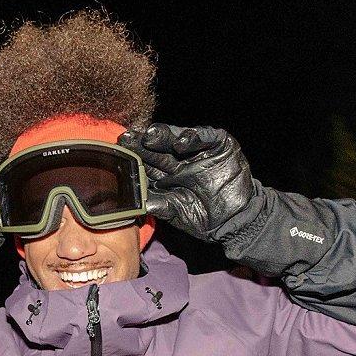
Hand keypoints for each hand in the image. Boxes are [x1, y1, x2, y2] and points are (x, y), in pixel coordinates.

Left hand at [119, 123, 254, 242]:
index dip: (134, 158)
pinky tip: (182, 142)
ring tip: (149, 135)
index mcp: (166, 175)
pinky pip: (205, 137)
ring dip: (163, 135)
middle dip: (142, 143)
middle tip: (126, 138)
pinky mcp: (219, 145)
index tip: (119, 153)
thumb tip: (140, 204)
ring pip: (177, 139)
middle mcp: (179, 160)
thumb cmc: (204, 218)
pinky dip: (194, 137)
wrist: (236, 220)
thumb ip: (161, 206)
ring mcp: (198, 152)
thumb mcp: (179, 213)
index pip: (147, 163)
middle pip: (157, 149)